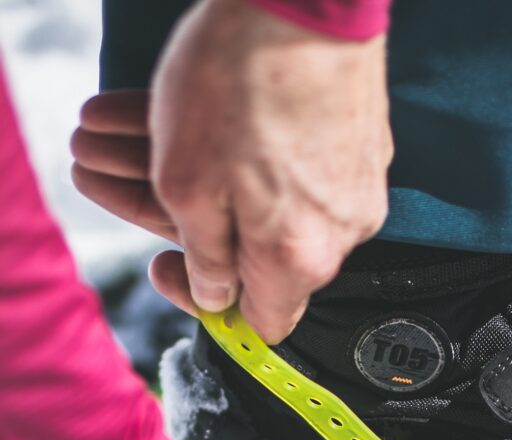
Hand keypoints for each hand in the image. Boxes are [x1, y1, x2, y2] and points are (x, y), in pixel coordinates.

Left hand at [73, 0, 392, 341]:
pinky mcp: (363, 150)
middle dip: (194, 225)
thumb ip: (205, 255)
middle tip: (136, 178)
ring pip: (277, 209)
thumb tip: (216, 295)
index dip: (208, 306)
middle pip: (263, 258)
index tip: (168, 266)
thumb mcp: (190, 185)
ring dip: (213, 182)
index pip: (262, 321)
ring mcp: (358, 190)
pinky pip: (305, 176)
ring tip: (145, 131)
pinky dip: (257, 160)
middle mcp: (341, 235)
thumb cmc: (242, 87)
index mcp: (300, 259)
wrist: (310, 2)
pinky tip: (212, 119)